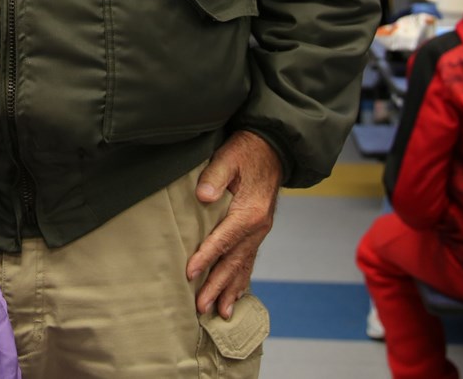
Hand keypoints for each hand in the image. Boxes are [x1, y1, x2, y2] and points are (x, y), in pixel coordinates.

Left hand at [187, 131, 281, 318]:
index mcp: (249, 211)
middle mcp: (257, 227)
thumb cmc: (247, 151)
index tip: (189, 274)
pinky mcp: (258, 231)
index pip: (223, 239)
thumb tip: (203, 196)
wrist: (273, 148)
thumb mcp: (229, 156)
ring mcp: (260, 232)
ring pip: (243, 266)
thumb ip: (214, 176)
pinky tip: (235, 295)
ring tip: (220, 313)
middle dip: (217, 286)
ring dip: (230, 290)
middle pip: (234, 261)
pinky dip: (242, 280)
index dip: (205, 257)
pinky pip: (250, 260)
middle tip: (200, 306)